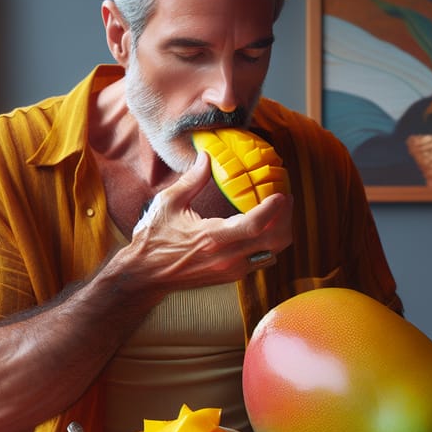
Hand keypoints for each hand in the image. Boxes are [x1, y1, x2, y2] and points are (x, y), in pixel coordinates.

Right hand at [123, 151, 292, 292]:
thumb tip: (207, 156)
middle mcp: (227, 257)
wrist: (146, 275)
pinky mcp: (233, 276)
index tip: (281, 193)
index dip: (273, 209)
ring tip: (278, 211)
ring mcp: (232, 270)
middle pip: (274, 240)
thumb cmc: (154, 239)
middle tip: (286, 198)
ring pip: (274, 252)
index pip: (254, 225)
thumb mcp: (168, 204)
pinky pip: (263, 259)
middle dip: (286, 218)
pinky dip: (270, 242)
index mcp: (212, 237)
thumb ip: (192, 180)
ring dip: (281, 231)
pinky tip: (264, 227)